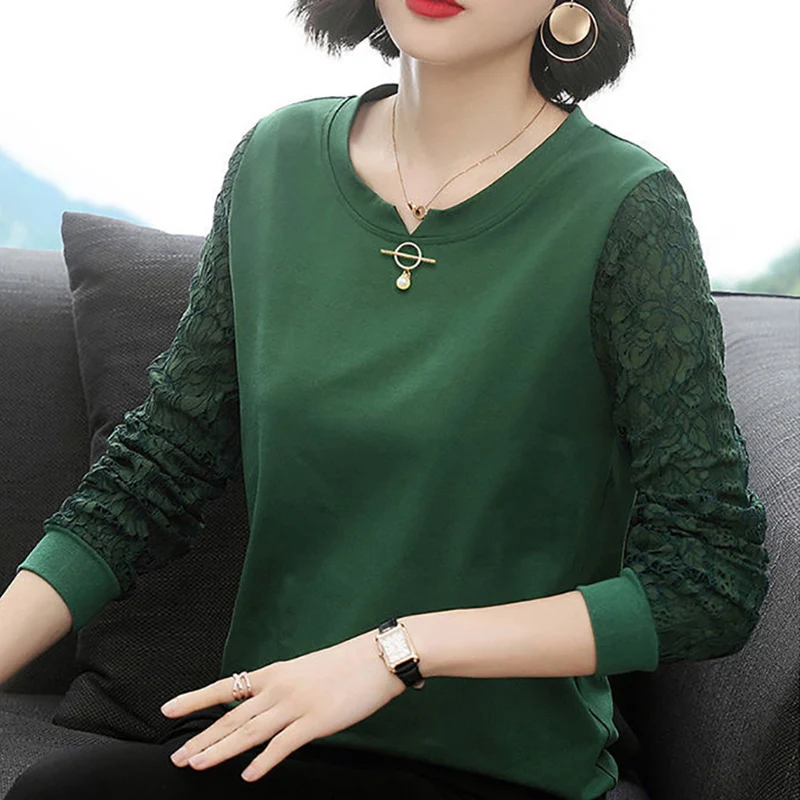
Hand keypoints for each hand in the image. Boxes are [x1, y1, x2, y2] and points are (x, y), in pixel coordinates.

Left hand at [159, 630, 405, 782]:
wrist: (378, 657)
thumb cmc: (347, 664)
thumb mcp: (306, 670)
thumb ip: (286, 688)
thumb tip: (270, 707)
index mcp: (275, 673)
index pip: (226, 687)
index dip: (195, 698)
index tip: (168, 709)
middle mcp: (278, 688)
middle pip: (232, 717)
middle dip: (202, 737)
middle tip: (178, 756)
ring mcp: (295, 705)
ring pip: (248, 732)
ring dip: (220, 751)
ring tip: (197, 764)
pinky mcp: (315, 721)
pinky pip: (282, 745)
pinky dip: (263, 762)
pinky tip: (248, 776)